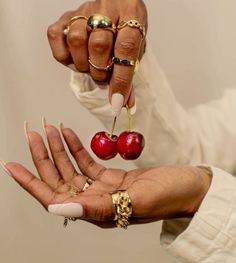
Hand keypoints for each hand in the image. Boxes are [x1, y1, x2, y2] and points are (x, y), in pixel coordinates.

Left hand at [3, 123, 210, 227]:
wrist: (188, 187)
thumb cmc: (169, 196)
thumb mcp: (135, 202)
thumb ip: (96, 208)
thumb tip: (59, 210)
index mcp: (96, 212)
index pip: (53, 198)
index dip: (30, 182)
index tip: (10, 165)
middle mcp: (94, 202)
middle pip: (60, 178)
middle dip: (44, 156)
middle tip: (33, 133)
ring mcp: (103, 188)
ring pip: (73, 167)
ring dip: (60, 148)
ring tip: (49, 128)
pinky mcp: (112, 177)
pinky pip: (88, 161)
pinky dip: (78, 147)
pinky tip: (69, 134)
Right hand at [47, 0, 147, 114]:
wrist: (115, 20)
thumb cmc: (125, 38)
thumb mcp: (134, 55)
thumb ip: (129, 79)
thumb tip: (123, 105)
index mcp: (132, 10)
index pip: (126, 47)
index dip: (121, 78)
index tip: (116, 101)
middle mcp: (108, 3)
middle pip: (99, 44)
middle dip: (100, 70)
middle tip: (102, 76)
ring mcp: (85, 7)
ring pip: (77, 40)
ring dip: (83, 64)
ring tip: (90, 67)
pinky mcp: (66, 15)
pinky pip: (56, 37)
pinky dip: (64, 55)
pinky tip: (75, 58)